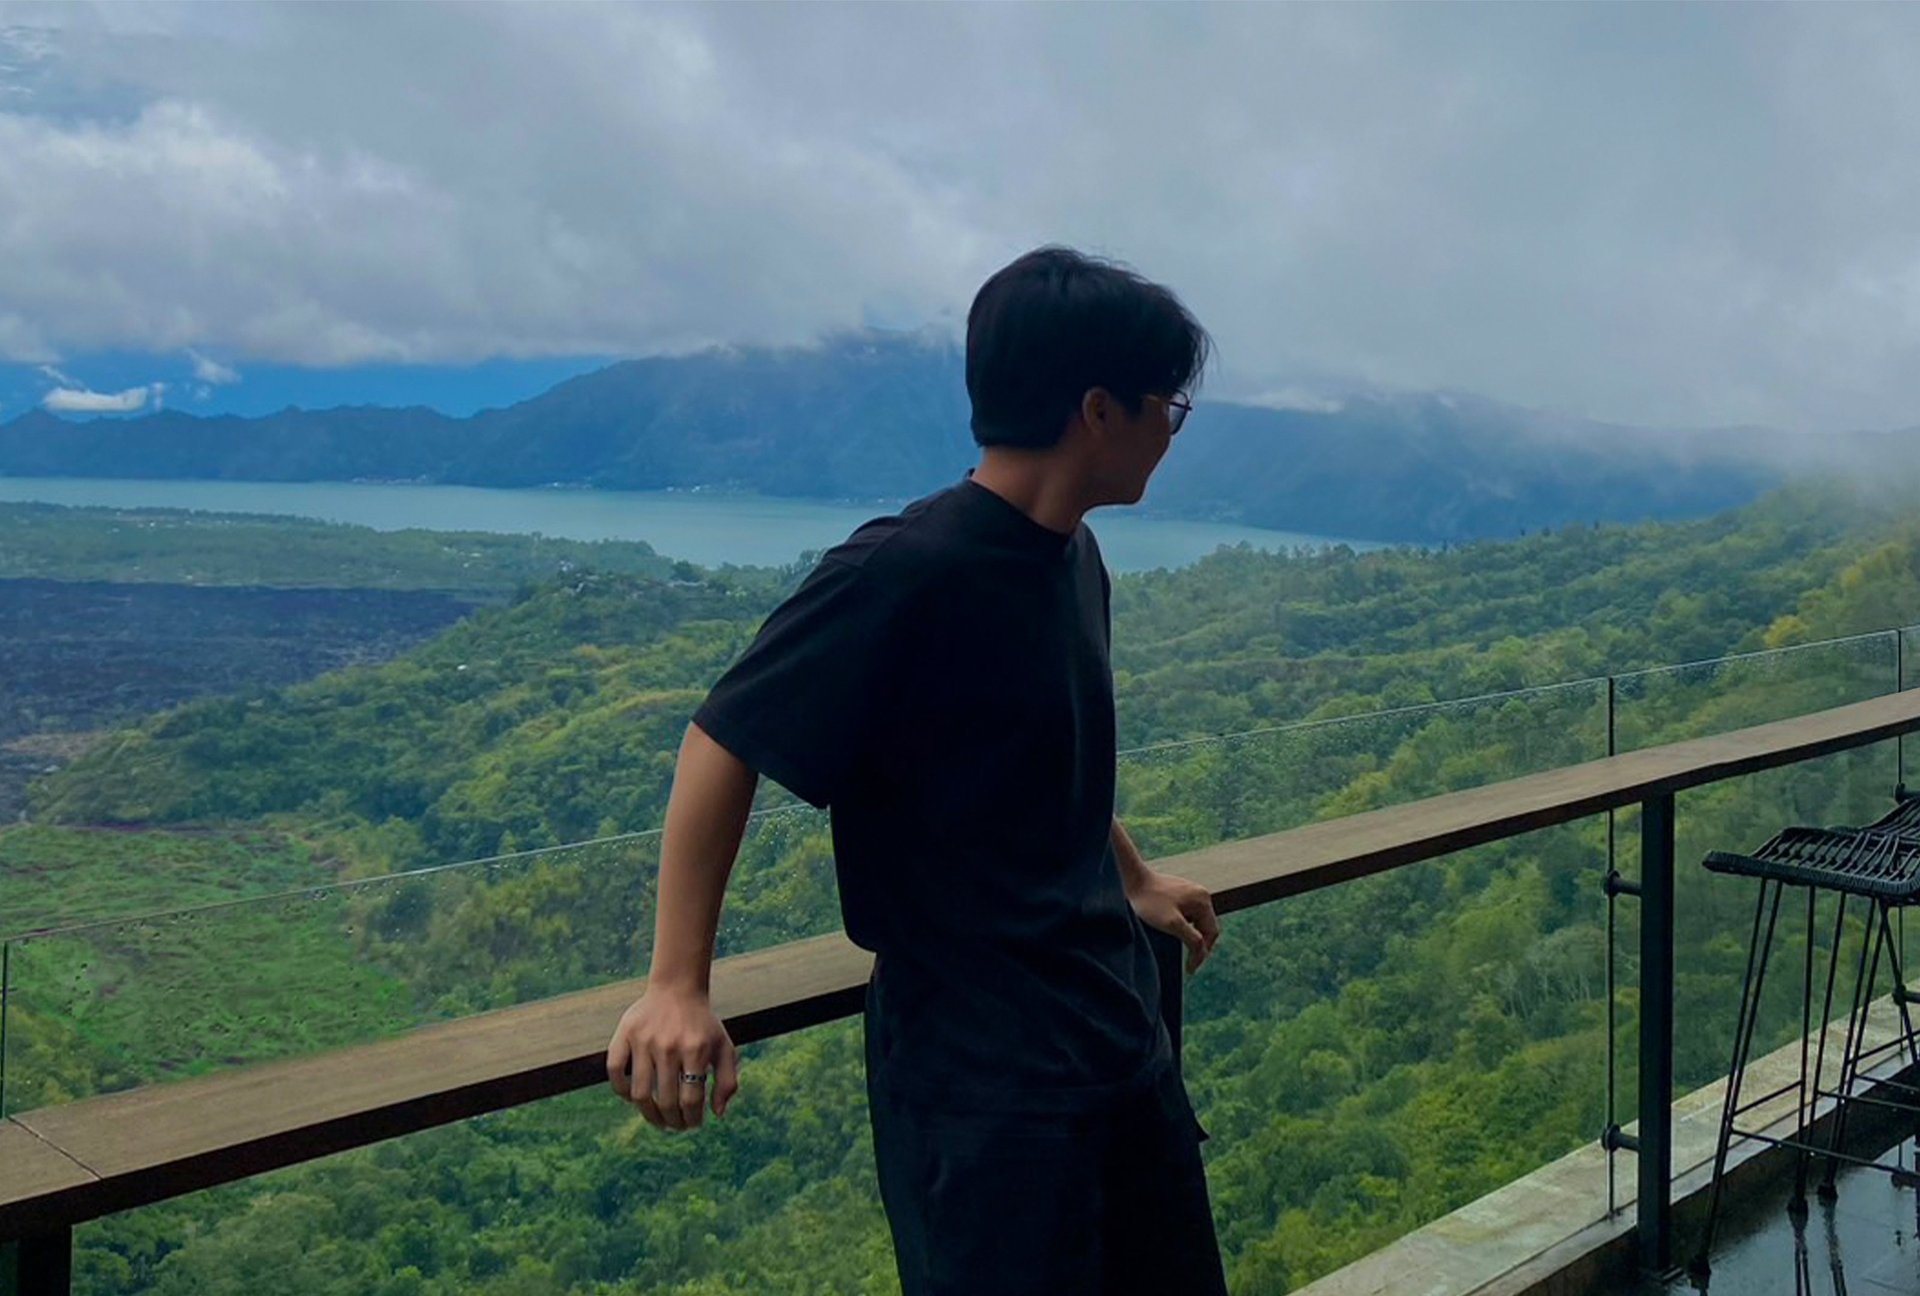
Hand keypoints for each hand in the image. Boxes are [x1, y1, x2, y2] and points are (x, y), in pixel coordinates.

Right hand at [605, 984, 740, 1131]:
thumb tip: (717, 1115)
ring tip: (658, 1119)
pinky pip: (615, 1072)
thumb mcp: (724, 1048)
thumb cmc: (703, 1025)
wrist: (678, 988)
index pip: (691, 1100)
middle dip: (672, 1122)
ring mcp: (644, 1040)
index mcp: (696, 1050)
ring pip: (639, 1093)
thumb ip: (728, 1081)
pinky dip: (621, 1090)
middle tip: (676, 1125)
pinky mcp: (624, 1034)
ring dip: (648, 1115)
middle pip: (665, 1101)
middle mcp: (669, 1045)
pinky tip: (633, 1097)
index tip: (693, 1124)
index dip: (692, 1120)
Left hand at [1126, 869, 1220, 973]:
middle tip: (1188, 964)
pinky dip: (1182, 927)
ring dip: (1190, 937)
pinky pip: (1185, 915)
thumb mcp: (1172, 924)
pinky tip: (1172, 934)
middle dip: (1198, 945)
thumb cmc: (1149, 902)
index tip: (1190, 968)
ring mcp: (1189, 892)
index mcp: (1203, 900)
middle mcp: (1199, 894)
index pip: (1212, 932)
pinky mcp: (1177, 894)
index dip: (1203, 953)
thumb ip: (1192, 939)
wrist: (1129, 880)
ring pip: (1195, 921)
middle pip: (1206, 927)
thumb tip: (1202, 953)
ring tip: (1181, 951)